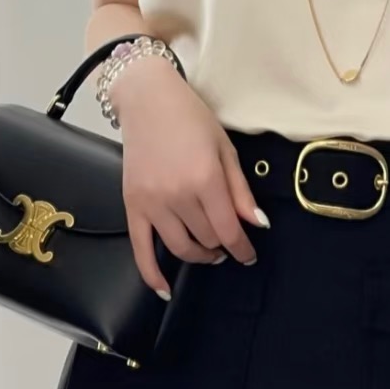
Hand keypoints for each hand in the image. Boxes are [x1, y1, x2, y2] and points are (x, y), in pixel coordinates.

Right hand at [111, 61, 265, 295]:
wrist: (147, 99)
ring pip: (180, 248)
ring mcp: (152, 202)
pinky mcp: (132, 205)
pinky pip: (140, 249)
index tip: (249, 254)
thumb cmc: (191, 118)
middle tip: (230, 241)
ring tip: (210, 252)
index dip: (243, 248)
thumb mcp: (226, 149)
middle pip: (207, 239)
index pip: (229, 230)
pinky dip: (152, 274)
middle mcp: (177, 195)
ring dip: (199, 256)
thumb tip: (257, 224)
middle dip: (223, 245)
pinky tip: (164, 289)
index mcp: (205, 179)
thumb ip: (240, 190)